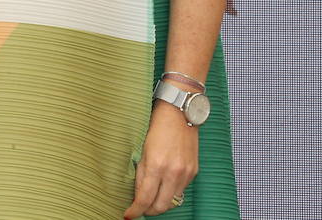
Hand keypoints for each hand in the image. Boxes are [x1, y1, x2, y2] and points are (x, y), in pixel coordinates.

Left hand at [124, 101, 198, 217]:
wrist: (179, 112)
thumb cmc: (156, 125)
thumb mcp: (142, 148)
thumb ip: (141, 172)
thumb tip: (137, 192)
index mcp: (156, 165)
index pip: (145, 198)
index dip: (135, 210)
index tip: (128, 215)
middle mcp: (173, 172)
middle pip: (161, 206)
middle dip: (149, 210)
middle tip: (139, 208)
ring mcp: (185, 172)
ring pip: (173, 201)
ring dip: (161, 203)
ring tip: (151, 197)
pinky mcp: (193, 171)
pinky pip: (181, 190)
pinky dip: (171, 192)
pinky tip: (163, 185)